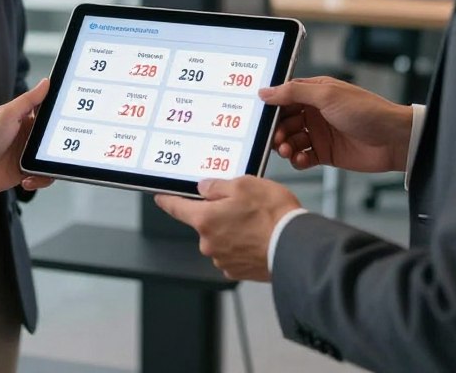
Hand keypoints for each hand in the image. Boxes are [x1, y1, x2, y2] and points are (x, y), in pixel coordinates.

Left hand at [0, 80, 52, 201]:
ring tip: (39, 167)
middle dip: (61, 144)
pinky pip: (45, 176)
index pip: (50, 112)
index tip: (75, 114)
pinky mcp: (28, 172)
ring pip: (54, 158)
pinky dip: (40, 179)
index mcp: (27, 118)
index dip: (62, 112)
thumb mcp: (8, 114)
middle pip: (56, 137)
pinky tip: (26, 179)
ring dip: (50, 165)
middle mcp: (31, 136)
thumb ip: (29, 99)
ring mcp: (30, 155)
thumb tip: (47, 82)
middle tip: (61, 148)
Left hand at [154, 177, 299, 281]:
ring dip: (231, 230)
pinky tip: (258, 237)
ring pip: (220, 238)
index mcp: (205, 219)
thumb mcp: (244, 184)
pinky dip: (242, 245)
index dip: (167, 201)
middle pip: (205, 222)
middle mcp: (209, 243)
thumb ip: (218, 185)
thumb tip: (205, 188)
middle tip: (241, 204)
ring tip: (256, 222)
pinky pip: (233, 252)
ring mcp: (223, 260)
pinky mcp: (238, 271)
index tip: (160, 198)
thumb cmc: (272, 214)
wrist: (295, 246)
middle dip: (218, 213)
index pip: (177, 208)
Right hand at [260, 76, 412, 173]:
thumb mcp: (327, 95)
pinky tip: (300, 160)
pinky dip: (297, 160)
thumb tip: (266, 91)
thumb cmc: (366, 111)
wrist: (394, 140)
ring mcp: (320, 133)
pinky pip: (303, 157)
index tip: (261, 117)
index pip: (284, 97)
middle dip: (277, 130)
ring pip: (292, 139)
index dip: (272, 107)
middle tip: (276, 139)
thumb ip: (294, 92)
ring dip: (285, 145)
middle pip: (285, 120)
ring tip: (287, 150)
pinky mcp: (326, 153)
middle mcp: (315, 112)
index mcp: (315, 92)